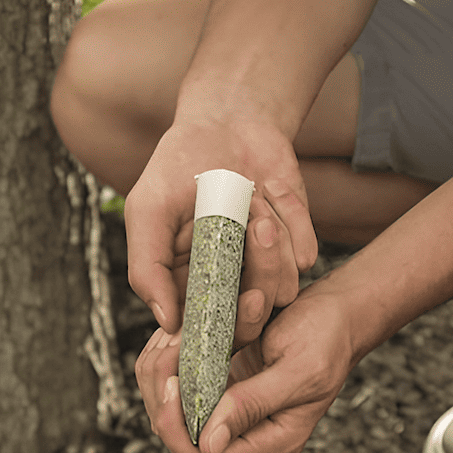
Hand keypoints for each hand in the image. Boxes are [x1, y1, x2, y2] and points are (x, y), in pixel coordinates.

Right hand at [124, 114, 318, 346]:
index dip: (220, 323)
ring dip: (272, 238)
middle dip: (258, 271)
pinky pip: (305, 254)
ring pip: (284, 286)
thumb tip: (165, 323)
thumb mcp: (146, 213)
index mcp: (190, 287)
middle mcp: (230, 285)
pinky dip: (290, 218)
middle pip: (253, 314)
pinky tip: (270, 188)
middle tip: (253, 224)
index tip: (228, 295)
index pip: (208, 328)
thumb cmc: (176, 168)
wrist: (225, 124)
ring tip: (251, 196)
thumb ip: (147, 269)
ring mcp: (264, 267)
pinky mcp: (295, 245)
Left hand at [135, 286, 353, 452]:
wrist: (338, 313)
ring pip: (170, 415)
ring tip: (172, 338)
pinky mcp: (221, 391)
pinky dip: (169, 364)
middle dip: (163, 399)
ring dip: (160, 378)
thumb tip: (210, 444)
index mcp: (273, 443)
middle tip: (168, 351)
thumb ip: (253, 405)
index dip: (177, 431)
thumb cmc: (327, 336)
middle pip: (179, 442)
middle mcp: (248, 437)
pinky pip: (178, 391)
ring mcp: (232, 415)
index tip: (174, 383)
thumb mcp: (297, 368)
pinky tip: (177, 338)